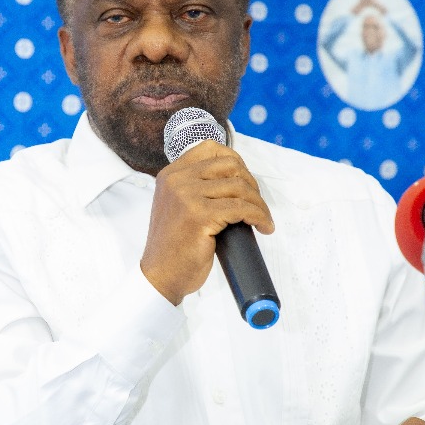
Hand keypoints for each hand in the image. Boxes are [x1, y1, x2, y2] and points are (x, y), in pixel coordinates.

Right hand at [140, 140, 273, 305]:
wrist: (161, 275)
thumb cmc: (173, 247)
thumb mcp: (176, 206)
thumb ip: (194, 188)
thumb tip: (235, 181)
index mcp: (171, 174)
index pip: (210, 149)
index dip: (236, 162)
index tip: (245, 182)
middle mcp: (177, 180)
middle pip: (230, 165)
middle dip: (251, 184)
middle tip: (256, 205)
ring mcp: (187, 196)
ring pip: (239, 187)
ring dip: (259, 204)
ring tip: (262, 220)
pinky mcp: (200, 215)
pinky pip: (242, 209)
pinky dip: (259, 217)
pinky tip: (263, 227)